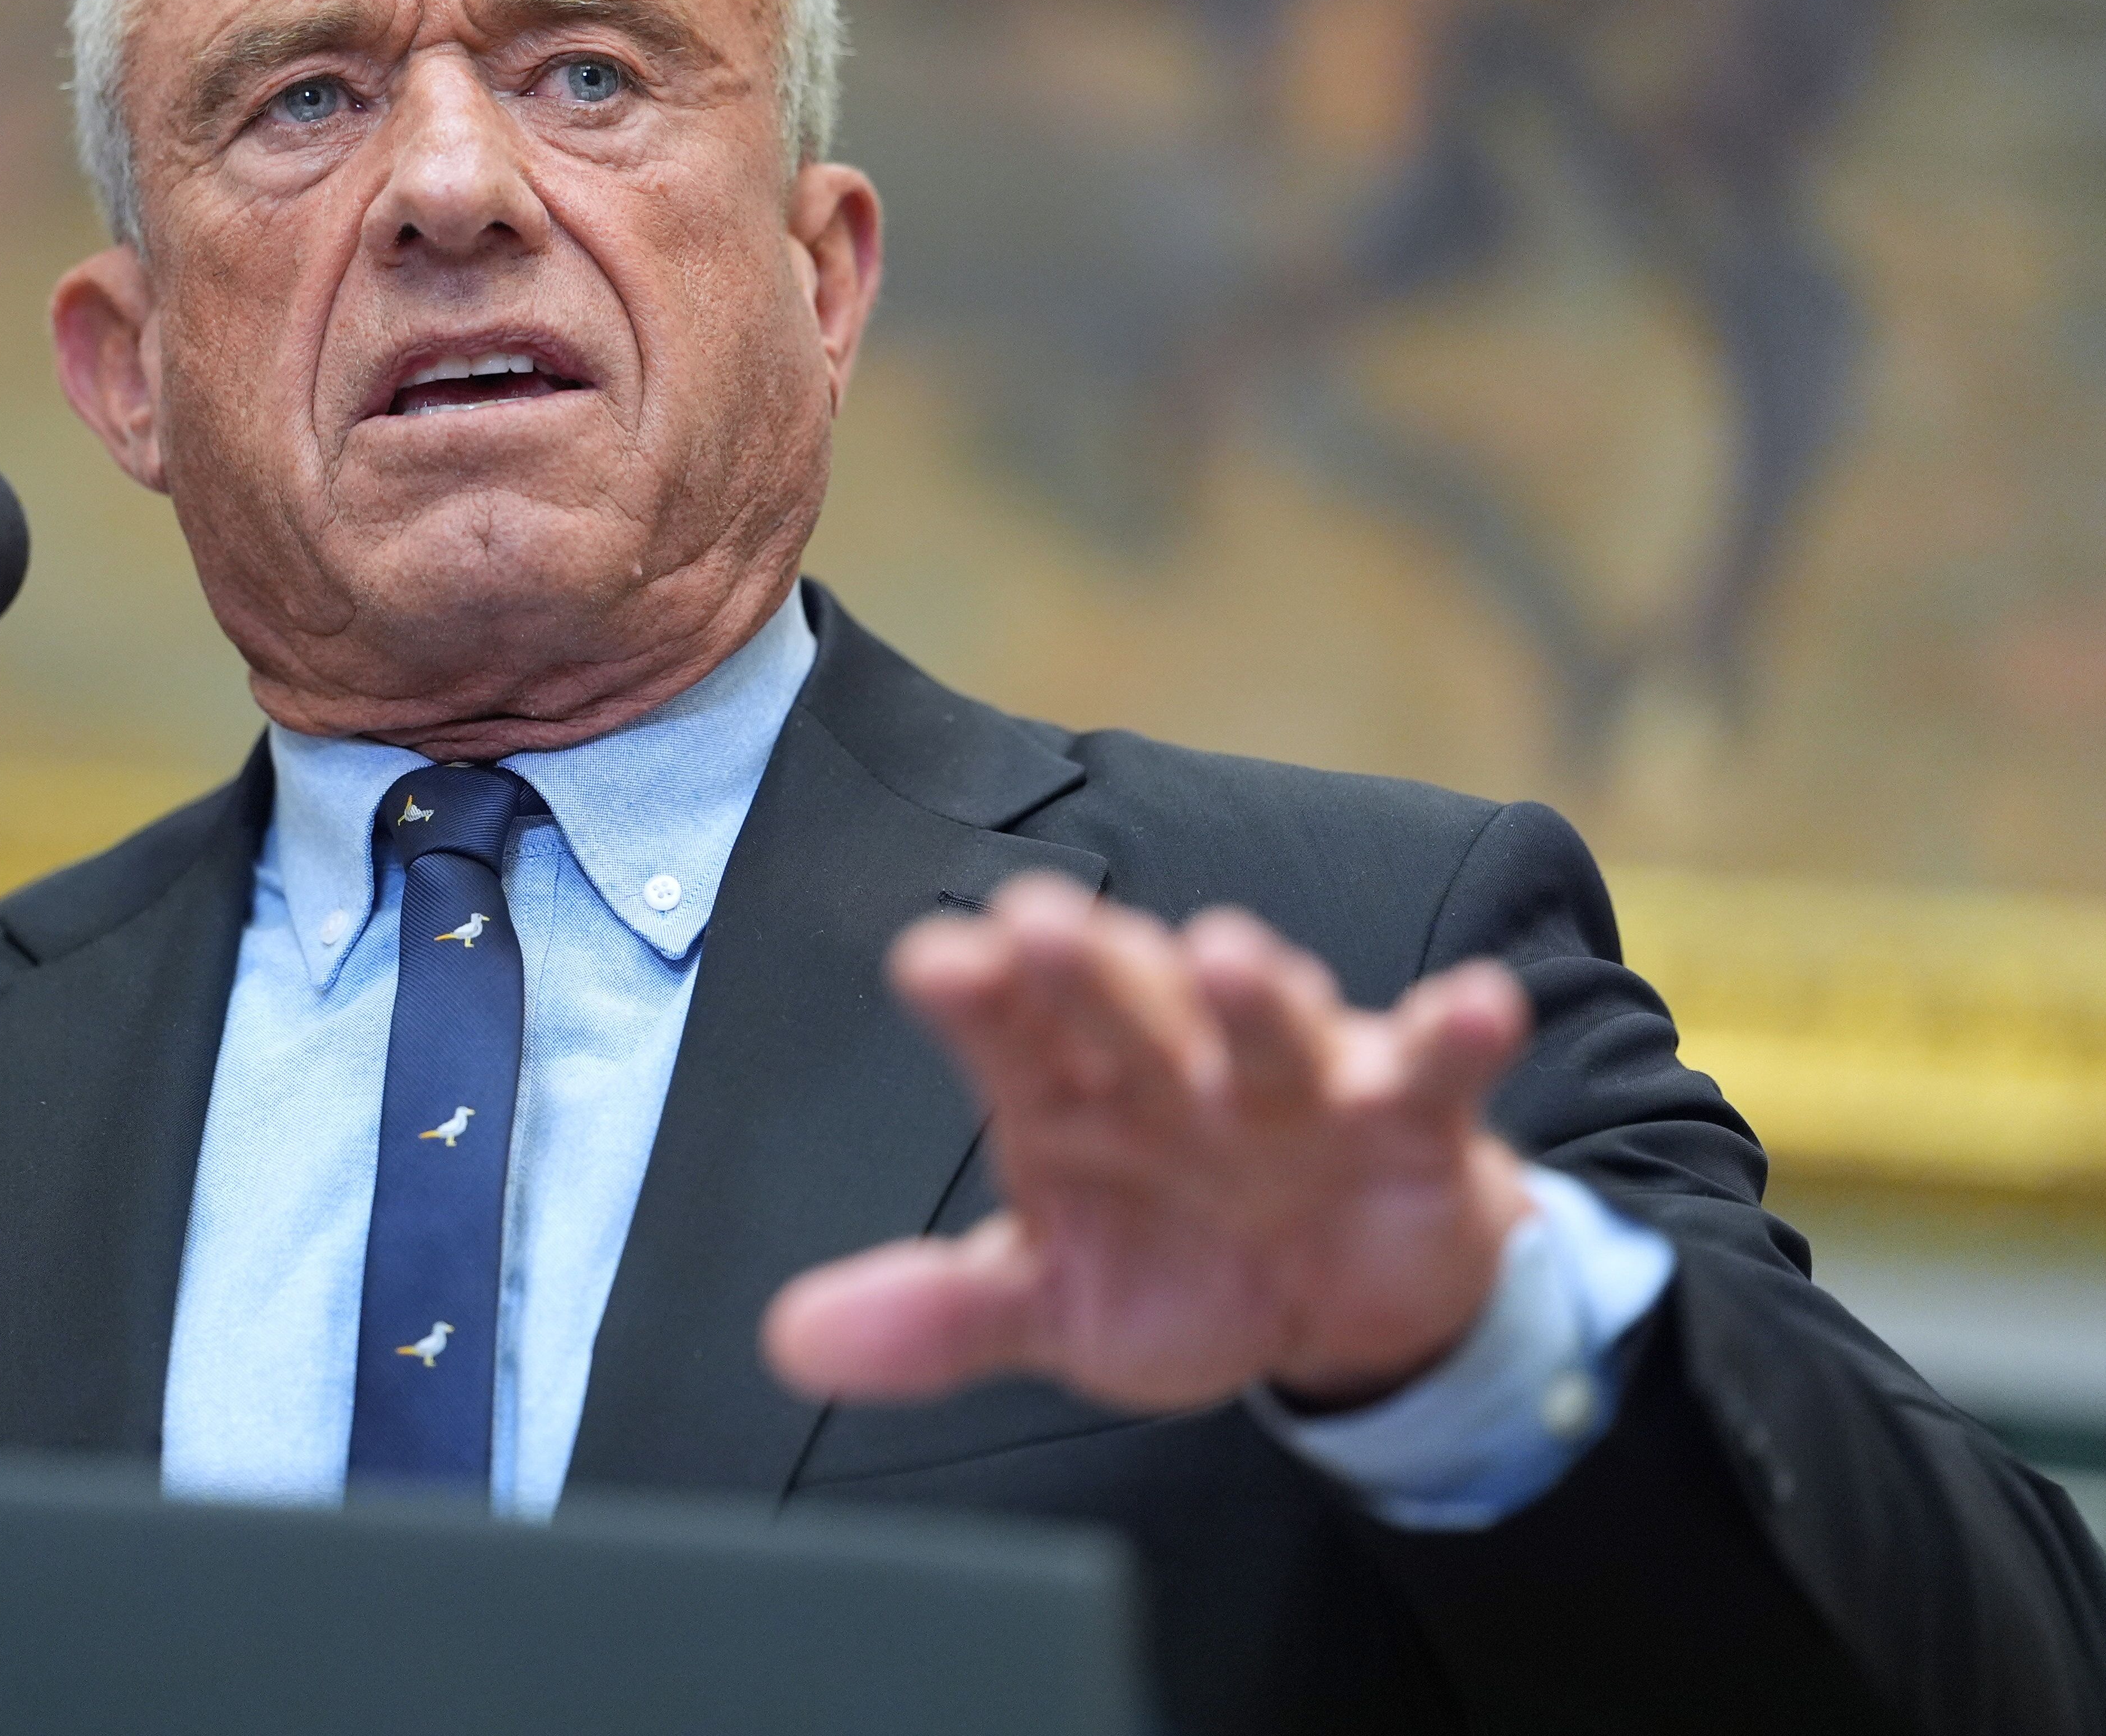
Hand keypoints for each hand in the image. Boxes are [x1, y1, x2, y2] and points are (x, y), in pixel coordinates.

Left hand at [762, 875, 1533, 1413]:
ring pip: (1269, 1024)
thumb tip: (792, 1342)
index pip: (1009, 1033)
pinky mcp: (1405, 1112)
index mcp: (1072, 1092)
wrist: (1339, 1298)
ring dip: (1255, 993)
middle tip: (1044, 925)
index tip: (933, 962)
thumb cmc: (1179, 1263)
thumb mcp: (1054, 1303)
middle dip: (1092, 968)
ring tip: (1231, 956)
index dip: (975, 997)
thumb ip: (937, 1313)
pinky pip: (1434, 1066)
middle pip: (1127, 1007)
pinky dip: (1458, 1035)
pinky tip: (1476, 1006)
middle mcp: (1173, 1063)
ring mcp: (1292, 1079)